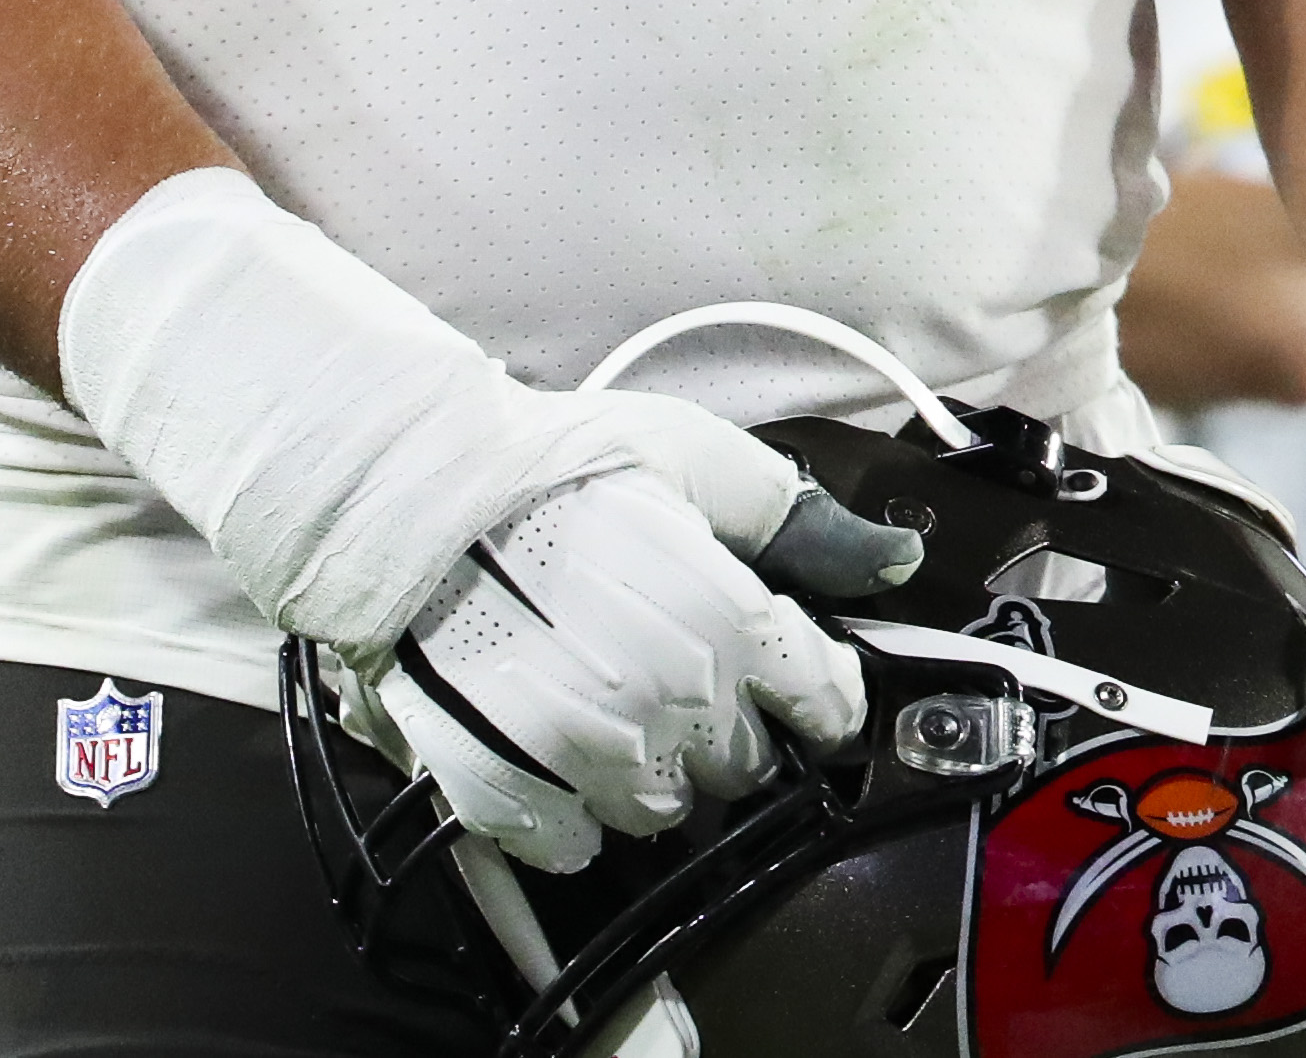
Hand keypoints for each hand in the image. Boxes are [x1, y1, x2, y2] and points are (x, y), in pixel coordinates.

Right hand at [377, 412, 907, 876]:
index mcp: (729, 624)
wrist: (414, 494)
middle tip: (685, 669)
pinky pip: (570, 843)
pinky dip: (571, 812)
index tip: (800, 678)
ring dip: (656, 771)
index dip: (819, 690)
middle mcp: (668, 706)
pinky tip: (557, 750)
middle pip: (744, 765)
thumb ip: (801, 521)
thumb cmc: (561, 465)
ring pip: (663, 811)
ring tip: (617, 705)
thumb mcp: (698, 460)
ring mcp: (583, 759)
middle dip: (731, 726)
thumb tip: (891, 560)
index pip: (823, 702)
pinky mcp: (503, 791)